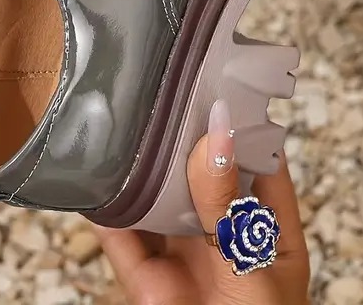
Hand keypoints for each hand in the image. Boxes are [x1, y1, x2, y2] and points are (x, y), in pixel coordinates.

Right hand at [96, 100, 309, 304]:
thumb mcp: (250, 270)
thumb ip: (227, 206)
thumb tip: (215, 137)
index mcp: (270, 235)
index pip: (260, 164)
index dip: (240, 123)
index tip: (216, 82)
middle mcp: (225, 238)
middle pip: (202, 175)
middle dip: (181, 139)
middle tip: (158, 93)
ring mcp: (183, 257)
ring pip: (158, 199)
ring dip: (140, 170)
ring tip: (122, 125)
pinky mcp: (145, 280)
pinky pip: (121, 236)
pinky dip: (106, 208)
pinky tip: (92, 179)